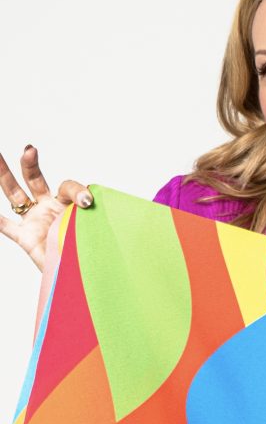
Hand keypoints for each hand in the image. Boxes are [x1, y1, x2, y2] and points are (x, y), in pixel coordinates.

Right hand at [0, 146, 92, 271]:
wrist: (87, 274)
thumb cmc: (95, 251)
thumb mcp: (98, 228)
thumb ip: (95, 216)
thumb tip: (93, 206)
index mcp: (68, 203)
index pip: (66, 187)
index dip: (76, 190)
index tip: (87, 201)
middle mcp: (50, 208)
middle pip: (35, 179)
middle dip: (30, 163)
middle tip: (29, 149)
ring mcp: (35, 222)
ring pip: (15, 194)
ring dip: (4, 175)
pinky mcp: (26, 239)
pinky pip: (6, 227)